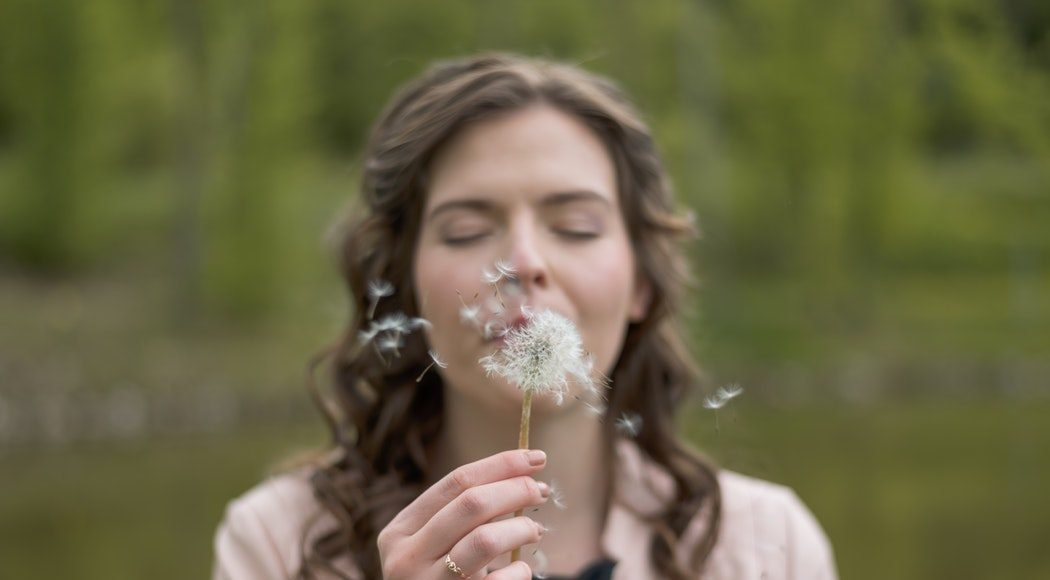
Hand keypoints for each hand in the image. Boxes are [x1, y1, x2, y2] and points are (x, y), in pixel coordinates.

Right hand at [377, 449, 549, 578]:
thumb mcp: (430, 547)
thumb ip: (460, 515)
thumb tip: (524, 474)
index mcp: (399, 532)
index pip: (455, 482)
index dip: (501, 465)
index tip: (536, 458)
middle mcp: (406, 558)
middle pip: (472, 504)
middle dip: (515, 490)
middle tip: (541, 491)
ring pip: (484, 539)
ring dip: (520, 527)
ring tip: (534, 529)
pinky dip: (520, 573)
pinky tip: (522, 572)